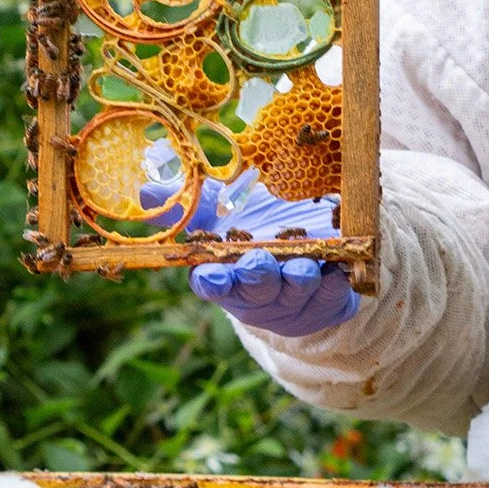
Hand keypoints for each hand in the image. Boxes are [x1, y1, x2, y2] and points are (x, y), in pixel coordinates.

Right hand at [140, 164, 357, 335]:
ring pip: (296, 289)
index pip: (213, 284)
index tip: (210, 276)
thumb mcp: (220, 215)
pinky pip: (335, 288)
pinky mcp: (329, 295)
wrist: (304, 261)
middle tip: (257, 263)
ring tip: (303, 266)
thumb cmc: (251, 235)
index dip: (212, 282)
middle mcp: (258, 291)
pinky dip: (338, 279)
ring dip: (298, 278)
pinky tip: (341, 267)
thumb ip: (188, 204)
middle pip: (254, 288)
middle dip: (256, 276)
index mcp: (226, 277)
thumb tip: (146, 191)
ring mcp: (294, 296)